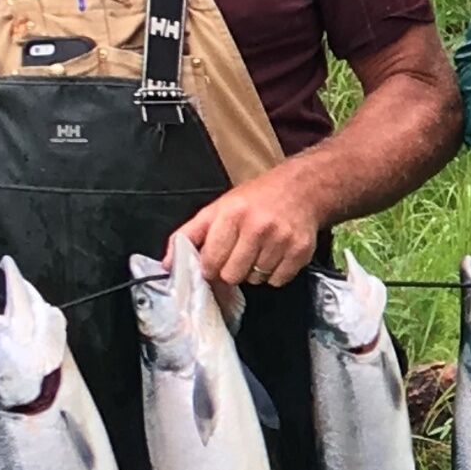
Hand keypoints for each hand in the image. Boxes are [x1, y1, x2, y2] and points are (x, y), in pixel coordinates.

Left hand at [175, 165, 328, 288]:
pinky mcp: (300, 252)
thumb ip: (190, 235)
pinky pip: (277, 281)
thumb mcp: (218, 208)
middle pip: (232, 275)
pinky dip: (274, 274)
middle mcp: (257, 227)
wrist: (302, 188)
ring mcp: (281, 240)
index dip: (209, 267)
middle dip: (231, 270)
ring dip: (254, 271)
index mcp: (231, 214)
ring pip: (255, 280)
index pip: (210, 262)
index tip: (214, 262)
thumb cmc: (256, 199)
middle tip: (238, 256)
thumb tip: (168, 264)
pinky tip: (275, 254)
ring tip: (259, 250)